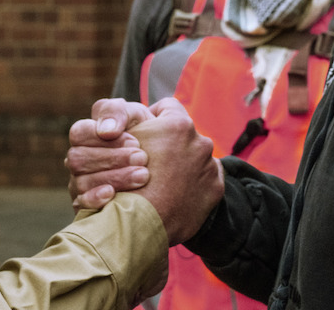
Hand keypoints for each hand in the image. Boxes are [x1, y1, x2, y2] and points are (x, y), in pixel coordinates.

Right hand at [66, 98, 153, 209]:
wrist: (163, 171)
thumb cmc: (145, 137)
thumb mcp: (136, 116)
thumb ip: (118, 112)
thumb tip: (106, 131)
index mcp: (87, 135)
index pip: (79, 132)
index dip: (103, 138)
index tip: (135, 142)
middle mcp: (79, 159)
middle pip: (78, 158)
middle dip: (113, 158)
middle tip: (142, 158)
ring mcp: (79, 183)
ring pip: (81, 182)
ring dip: (115, 177)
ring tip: (143, 176)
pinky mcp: (86, 205)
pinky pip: (81, 204)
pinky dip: (95, 198)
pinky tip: (113, 194)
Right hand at [130, 98, 223, 244]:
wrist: (138, 225)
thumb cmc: (124, 180)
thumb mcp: (118, 142)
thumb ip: (130, 123)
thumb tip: (139, 121)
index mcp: (178, 125)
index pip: (167, 107)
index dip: (153, 118)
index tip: (144, 133)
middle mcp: (200, 141)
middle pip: (182, 135)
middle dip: (169, 145)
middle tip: (150, 162)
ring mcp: (209, 166)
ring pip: (195, 157)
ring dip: (182, 165)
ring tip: (162, 182)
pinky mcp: (215, 189)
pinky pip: (206, 180)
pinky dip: (194, 185)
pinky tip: (175, 194)